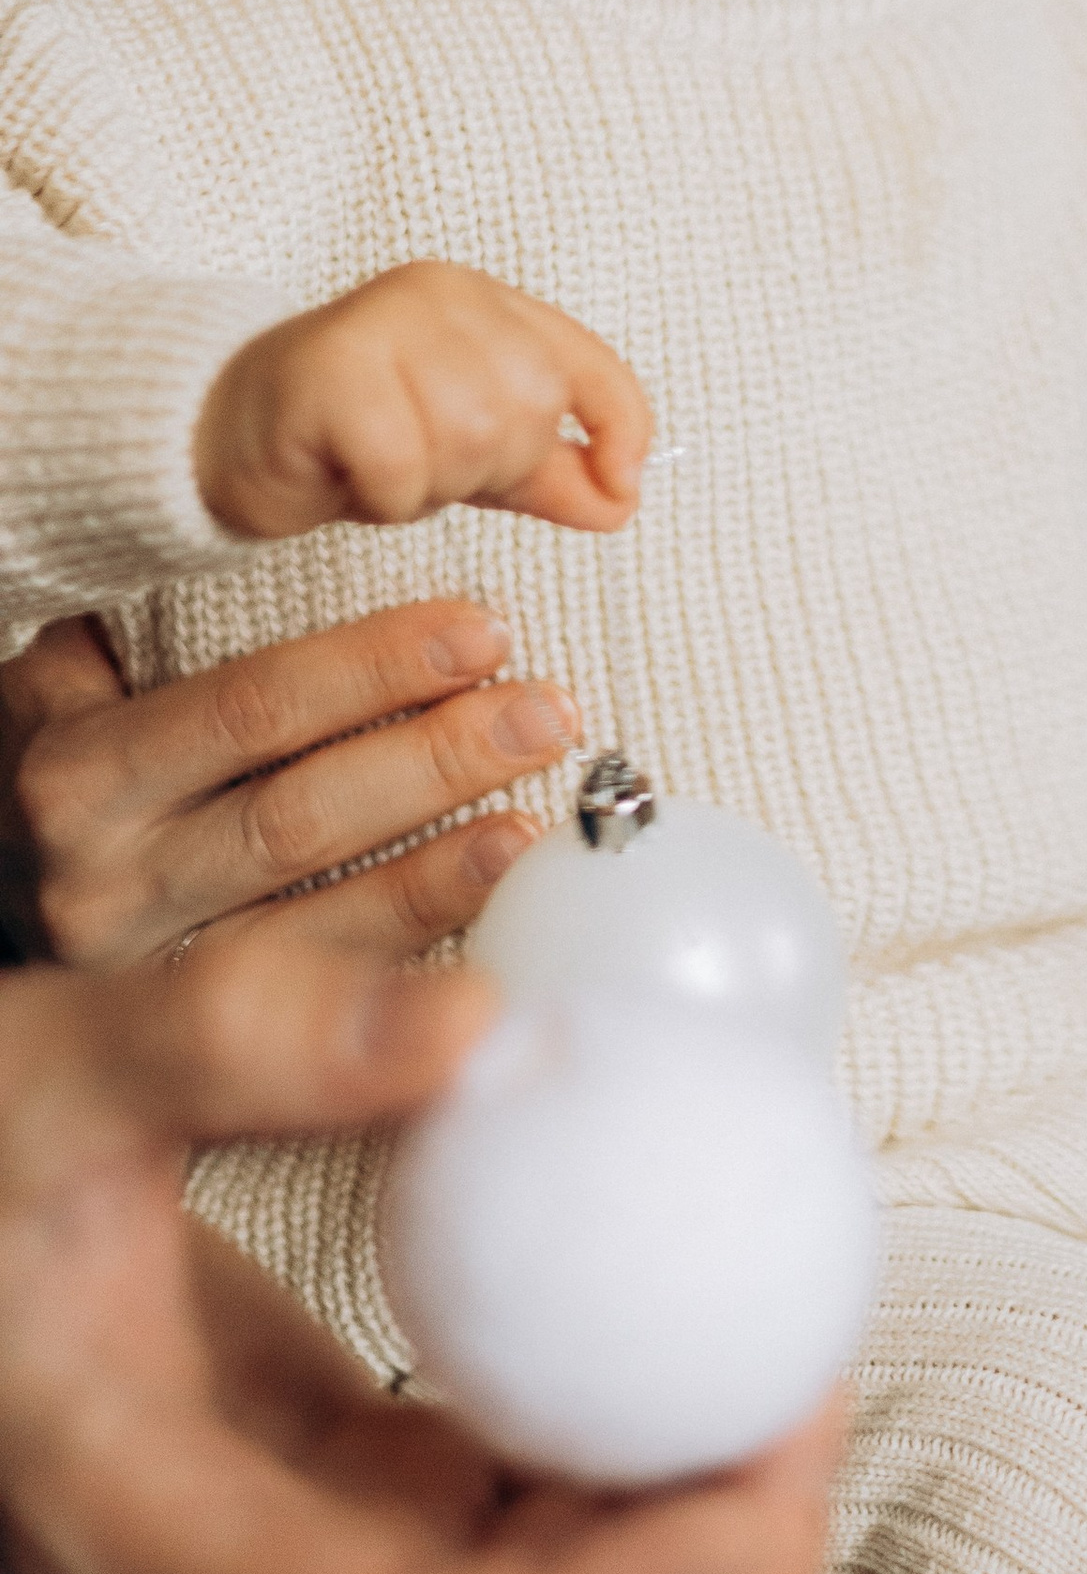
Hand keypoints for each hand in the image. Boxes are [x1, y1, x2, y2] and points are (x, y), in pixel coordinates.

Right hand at [0, 929, 835, 1573]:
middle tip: (813, 1378)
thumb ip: (245, 1033)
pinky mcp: (351, 1524)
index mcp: (164, 1543)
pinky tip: (698, 1324)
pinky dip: (644, 1470)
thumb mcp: (63, 1069)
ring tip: (793, 1347)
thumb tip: (486, 1019)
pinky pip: (537, 1543)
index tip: (763, 1463)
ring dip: (702, 1536)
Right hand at [2, 602, 577, 970]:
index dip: (371, 670)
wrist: (2, 890)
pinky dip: (417, 942)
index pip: (250, 708)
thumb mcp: (74, 685)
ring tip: (537, 813)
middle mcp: (106, 876)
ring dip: (445, 864)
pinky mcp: (193, 1028)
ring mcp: (150, 966)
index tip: (481, 632)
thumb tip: (319, 545)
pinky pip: (325, 988)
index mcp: (81, 770)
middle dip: (437, 760)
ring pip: (318, 914)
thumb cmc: (69, 765)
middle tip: (546, 712)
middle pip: (299, 815)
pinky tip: (488, 904)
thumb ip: (155, 632)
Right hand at [195, 263, 651, 540]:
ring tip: (387, 467)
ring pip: (472, 435)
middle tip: (428, 465)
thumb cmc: (354, 435)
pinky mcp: (326, 370)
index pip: (592, 365)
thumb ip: (551, 472)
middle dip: (491, 466)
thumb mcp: (472, 454)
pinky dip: (384, 495)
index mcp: (486, 304)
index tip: (623, 488)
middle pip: (531, 407)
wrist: (228, 436)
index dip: (622, 429)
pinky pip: (401, 464)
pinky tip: (349, 475)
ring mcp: (380, 322)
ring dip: (432, 483)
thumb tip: (623, 499)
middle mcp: (438, 296)